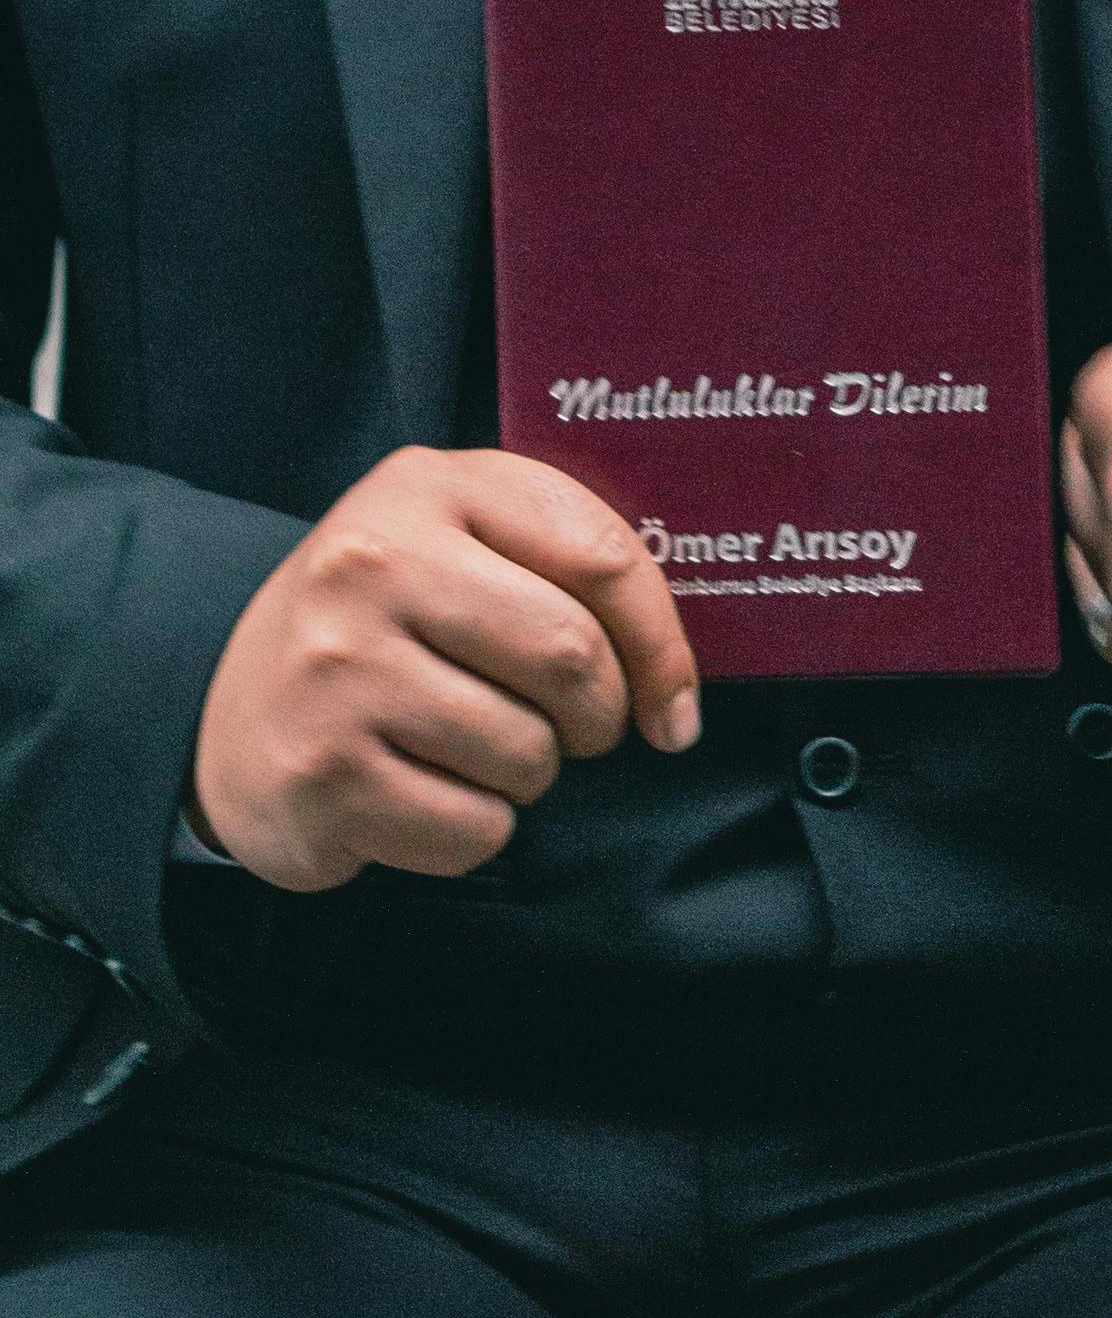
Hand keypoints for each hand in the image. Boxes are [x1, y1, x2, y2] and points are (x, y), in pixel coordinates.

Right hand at [191, 447, 701, 895]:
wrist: (230, 714)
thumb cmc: (386, 630)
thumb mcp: (461, 549)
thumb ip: (567, 574)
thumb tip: (675, 699)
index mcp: (427, 487)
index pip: (602, 557)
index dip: (662, 645)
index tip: (672, 705)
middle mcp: (371, 563)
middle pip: (572, 657)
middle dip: (600, 717)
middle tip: (576, 731)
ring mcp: (338, 670)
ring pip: (528, 752)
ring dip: (529, 776)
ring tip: (473, 750)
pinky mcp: (322, 772)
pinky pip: (474, 828)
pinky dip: (475, 830)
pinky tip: (423, 794)